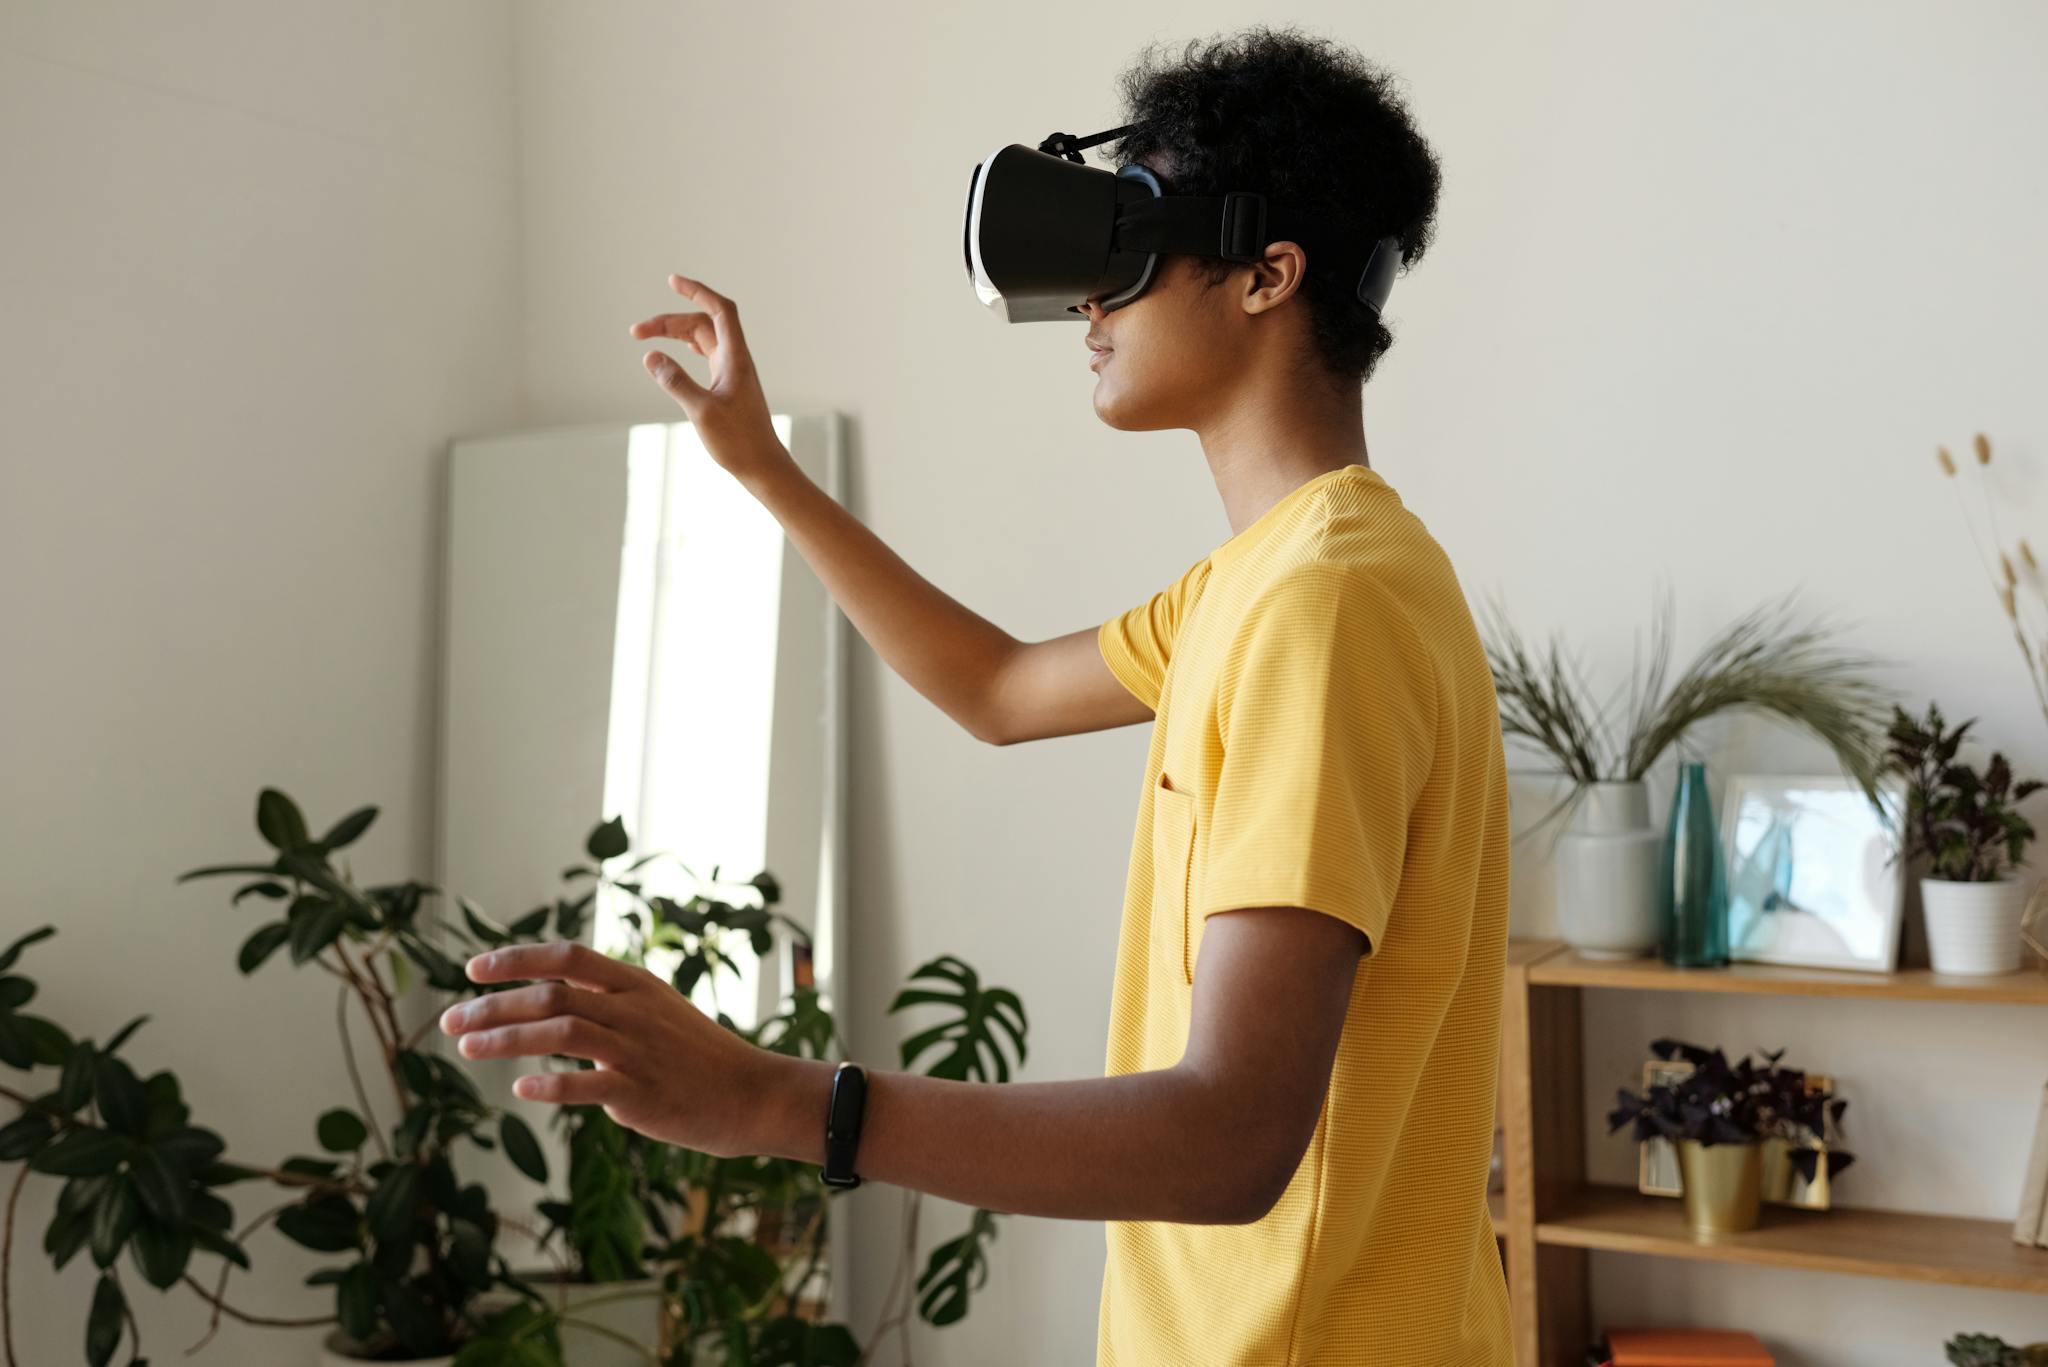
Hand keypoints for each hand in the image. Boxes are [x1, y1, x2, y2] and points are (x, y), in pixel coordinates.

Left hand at [439, 940, 776, 1159]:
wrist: (750, 1094)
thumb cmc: (698, 1057)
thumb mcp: (657, 1013)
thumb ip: (607, 1010)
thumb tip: (554, 1017)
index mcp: (634, 984)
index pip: (566, 957)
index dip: (515, 959)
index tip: (473, 970)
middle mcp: (632, 1010)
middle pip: (551, 994)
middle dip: (492, 1005)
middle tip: (450, 1020)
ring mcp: (637, 1049)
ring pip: (560, 1030)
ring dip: (506, 1038)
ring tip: (467, 1046)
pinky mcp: (641, 1092)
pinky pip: (587, 1084)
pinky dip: (550, 1084)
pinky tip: (521, 1088)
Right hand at [628, 274, 789, 485]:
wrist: (763, 466)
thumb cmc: (738, 442)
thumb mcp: (701, 412)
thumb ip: (675, 382)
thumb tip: (650, 357)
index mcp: (735, 358)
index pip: (719, 310)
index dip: (697, 290)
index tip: (672, 281)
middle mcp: (736, 359)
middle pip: (702, 323)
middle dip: (669, 321)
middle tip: (635, 333)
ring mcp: (733, 371)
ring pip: (702, 338)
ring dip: (675, 333)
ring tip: (645, 339)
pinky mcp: (728, 384)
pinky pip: (707, 353)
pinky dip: (688, 346)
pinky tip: (677, 349)